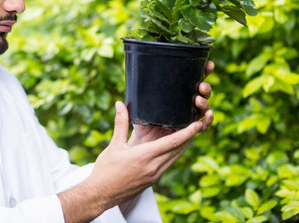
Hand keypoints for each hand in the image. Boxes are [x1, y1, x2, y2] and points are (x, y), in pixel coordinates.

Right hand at [63, 102, 202, 219]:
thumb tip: (120, 104)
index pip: (172, 143)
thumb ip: (120, 123)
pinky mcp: (152, 180)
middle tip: (196, 124)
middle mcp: (153, 167)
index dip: (187, 133)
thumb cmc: (106, 170)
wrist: (102, 194)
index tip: (197, 124)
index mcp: (144, 156)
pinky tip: (173, 148)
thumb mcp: (114, 145)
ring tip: (189, 134)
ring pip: (175, 158)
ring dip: (183, 146)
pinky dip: (174, 154)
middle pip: (178, 150)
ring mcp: (154, 175)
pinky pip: (168, 164)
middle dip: (189, 137)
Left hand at [128, 60, 214, 146]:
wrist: (143, 145)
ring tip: (198, 100)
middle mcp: (184, 104)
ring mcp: (188, 117)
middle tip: (201, 85)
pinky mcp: (189, 130)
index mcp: (175, 95)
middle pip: (201, 92)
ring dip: (205, 102)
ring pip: (202, 108)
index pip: (190, 80)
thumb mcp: (136, 112)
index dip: (201, 71)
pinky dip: (208, 121)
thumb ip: (131, 106)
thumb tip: (118, 103)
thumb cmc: (139, 124)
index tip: (207, 64)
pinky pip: (202, 126)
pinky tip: (209, 115)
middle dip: (205, 87)